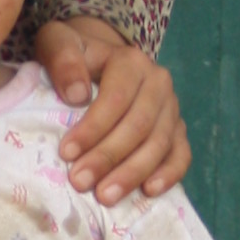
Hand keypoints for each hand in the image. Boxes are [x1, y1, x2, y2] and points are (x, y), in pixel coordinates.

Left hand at [37, 17, 189, 204]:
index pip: (116, 99)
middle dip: (108, 157)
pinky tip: (149, 191)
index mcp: (131, 62)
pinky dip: (169, 174)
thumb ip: (62, 59)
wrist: (99, 60)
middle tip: (80, 182)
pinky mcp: (178, 130)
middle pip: (139, 126)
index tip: (66, 153)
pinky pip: (181, 154)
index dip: (93, 129)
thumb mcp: (57, 43)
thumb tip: (77, 94)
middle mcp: (158, 83)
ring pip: (159, 144)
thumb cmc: (74, 57)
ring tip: (105, 196)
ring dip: (133, 173)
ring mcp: (172, 108)